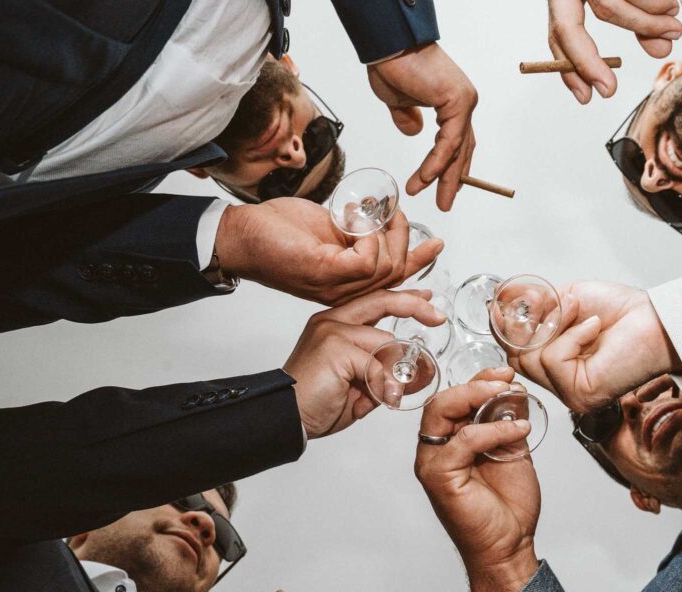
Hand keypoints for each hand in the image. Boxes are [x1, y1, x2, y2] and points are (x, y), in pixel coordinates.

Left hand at [216, 197, 442, 305]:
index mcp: (348, 283)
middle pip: (397, 269)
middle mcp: (345, 291)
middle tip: (387, 210)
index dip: (419, 261)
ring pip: (386, 263)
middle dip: (401, 233)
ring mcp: (336, 285)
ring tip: (360, 210)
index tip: (438, 244)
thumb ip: (355, 232)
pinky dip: (364, 232)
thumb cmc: (278, 233)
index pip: (395, 278)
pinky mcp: (326, 272)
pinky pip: (368, 257)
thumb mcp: (328, 228)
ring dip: (379, 228)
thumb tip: (378, 217)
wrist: (243, 236)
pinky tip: (347, 220)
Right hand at [283, 289, 445, 437]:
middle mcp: (332, 320)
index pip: (375, 300)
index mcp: (335, 323)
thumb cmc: (316, 403)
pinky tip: (380, 398)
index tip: (427, 298)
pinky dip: (383, 385)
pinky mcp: (335, 348)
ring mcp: (332, 331)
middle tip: (438, 317)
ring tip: (383, 395)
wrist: (286, 419)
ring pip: (385, 343)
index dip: (404, 299)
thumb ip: (382, 373)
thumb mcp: (358, 385)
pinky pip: (377, 365)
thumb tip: (413, 373)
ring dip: (392, 373)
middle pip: (382, 301)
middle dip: (415, 305)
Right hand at [367, 43, 477, 211]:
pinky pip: (449, 141)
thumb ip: (407, 118)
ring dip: (443, 176)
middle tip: (444, 203)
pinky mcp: (457, 101)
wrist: (388, 47)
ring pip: (456, 149)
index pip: (456, 142)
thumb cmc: (392, 66)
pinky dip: (439, 161)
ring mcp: (463, 101)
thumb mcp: (398, 102)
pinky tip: (428, 177)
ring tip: (436, 199)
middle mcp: (462, 102)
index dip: (451, 167)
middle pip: (461, 149)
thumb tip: (414, 132)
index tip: (441, 187)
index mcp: (452, 102)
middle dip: (452, 180)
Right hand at [415, 368, 540, 591]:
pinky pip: (462, 441)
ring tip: (509, 396)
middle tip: (505, 380)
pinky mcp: (439, 477)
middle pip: (441, 400)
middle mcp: (435, 449)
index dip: (478, 379)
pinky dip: (491, 430)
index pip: (453, 398)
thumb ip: (508, 421)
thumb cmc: (508, 505)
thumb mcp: (513, 450)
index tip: (506, 372)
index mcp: (450, 440)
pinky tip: (516, 429)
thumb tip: (514, 391)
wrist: (510, 545)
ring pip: (441, 412)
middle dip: (475, 383)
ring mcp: (433, 463)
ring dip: (477, 397)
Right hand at [502, 281, 680, 412]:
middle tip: (560, 303)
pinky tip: (593, 329)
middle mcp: (559, 381)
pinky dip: (572, 337)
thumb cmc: (621, 312)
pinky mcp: (579, 394)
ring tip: (581, 311)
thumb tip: (497, 308)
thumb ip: (533, 308)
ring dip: (555, 325)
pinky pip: (553, 360)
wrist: (657, 320)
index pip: (513, 351)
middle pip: (515, 357)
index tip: (505, 304)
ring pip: (531, 358)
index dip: (506, 327)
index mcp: (554, 360)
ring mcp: (568, 391)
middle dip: (531, 324)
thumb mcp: (565, 300)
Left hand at [548, 0, 681, 103]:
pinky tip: (670, 5)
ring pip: (608, 6)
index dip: (570, 68)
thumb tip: (660, 51)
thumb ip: (640, 21)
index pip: (558, 34)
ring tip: (672, 28)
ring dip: (643, 24)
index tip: (585, 96)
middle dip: (588, 62)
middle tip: (609, 90)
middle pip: (568, 25)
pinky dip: (653, 3)